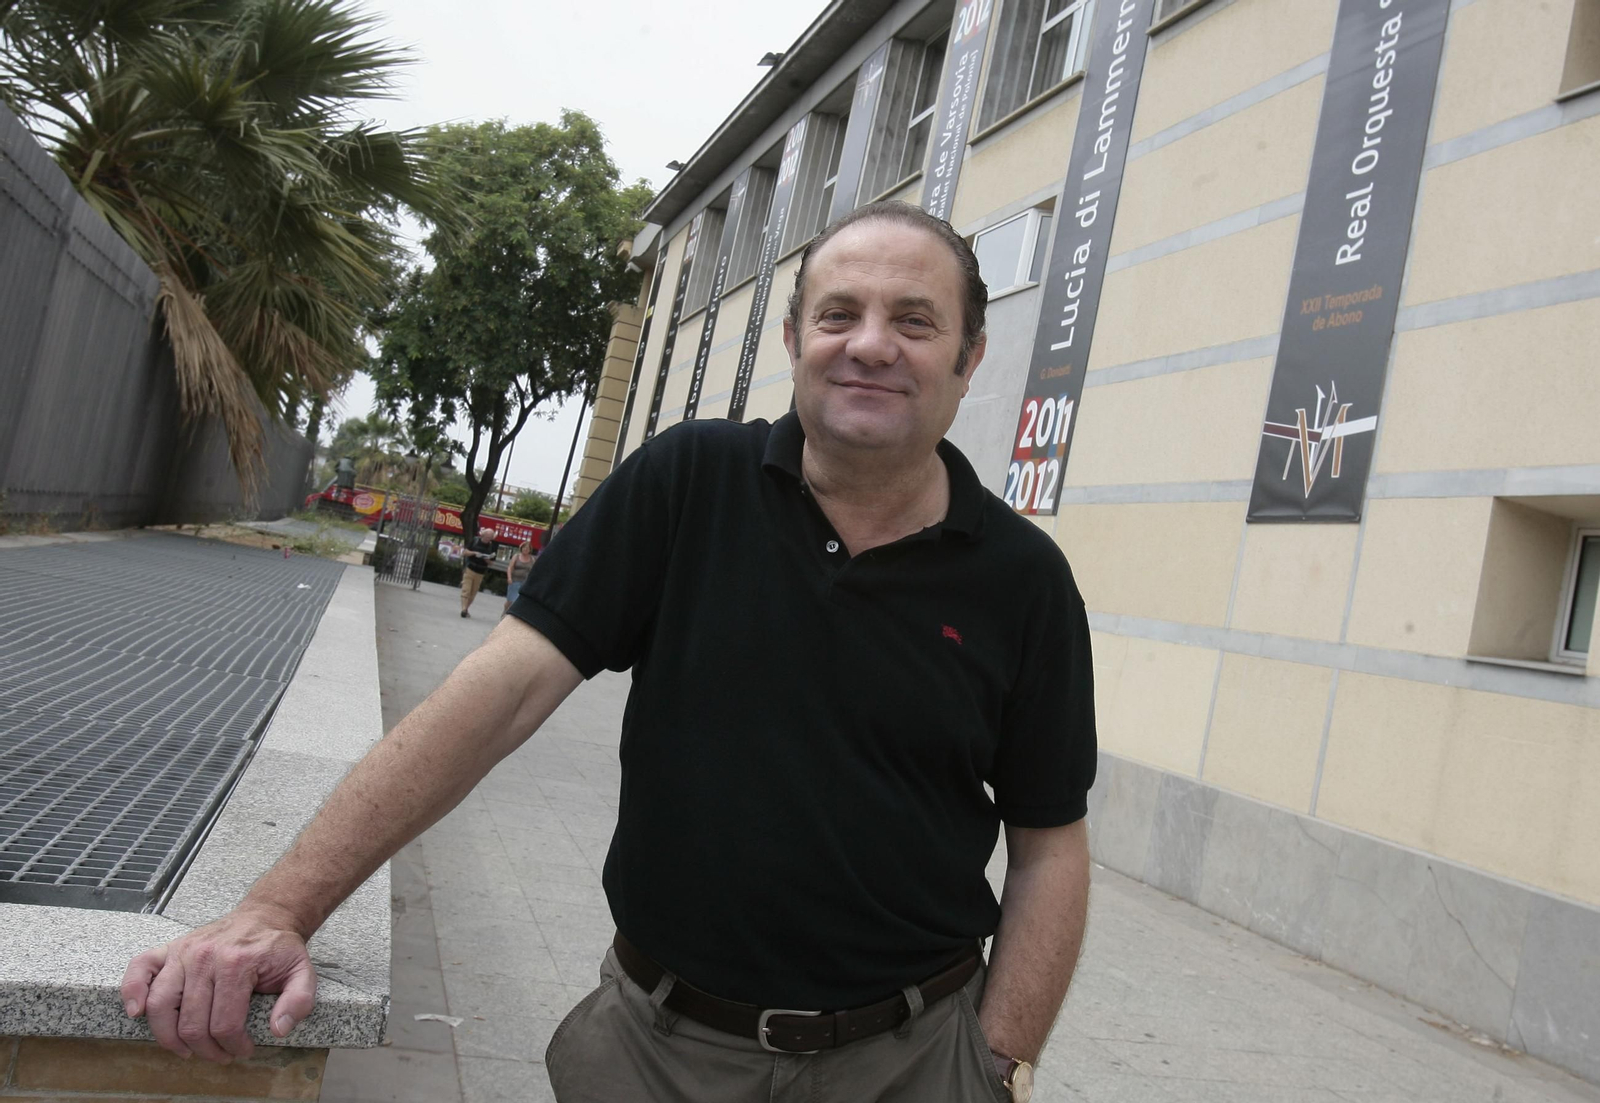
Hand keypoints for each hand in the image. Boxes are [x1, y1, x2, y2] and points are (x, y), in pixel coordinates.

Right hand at [121, 905, 316, 1062]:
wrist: (266, 915)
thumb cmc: (278, 948)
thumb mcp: (302, 971)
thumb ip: (298, 1000)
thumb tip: (278, 1029)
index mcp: (237, 963)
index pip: (225, 1023)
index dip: (233, 1046)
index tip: (242, 1050)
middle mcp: (205, 957)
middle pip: (191, 1022)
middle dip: (206, 1049)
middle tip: (219, 1055)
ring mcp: (184, 951)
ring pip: (161, 1005)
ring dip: (170, 1037)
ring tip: (187, 1049)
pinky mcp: (170, 948)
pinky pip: (139, 968)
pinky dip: (131, 991)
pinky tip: (137, 1013)